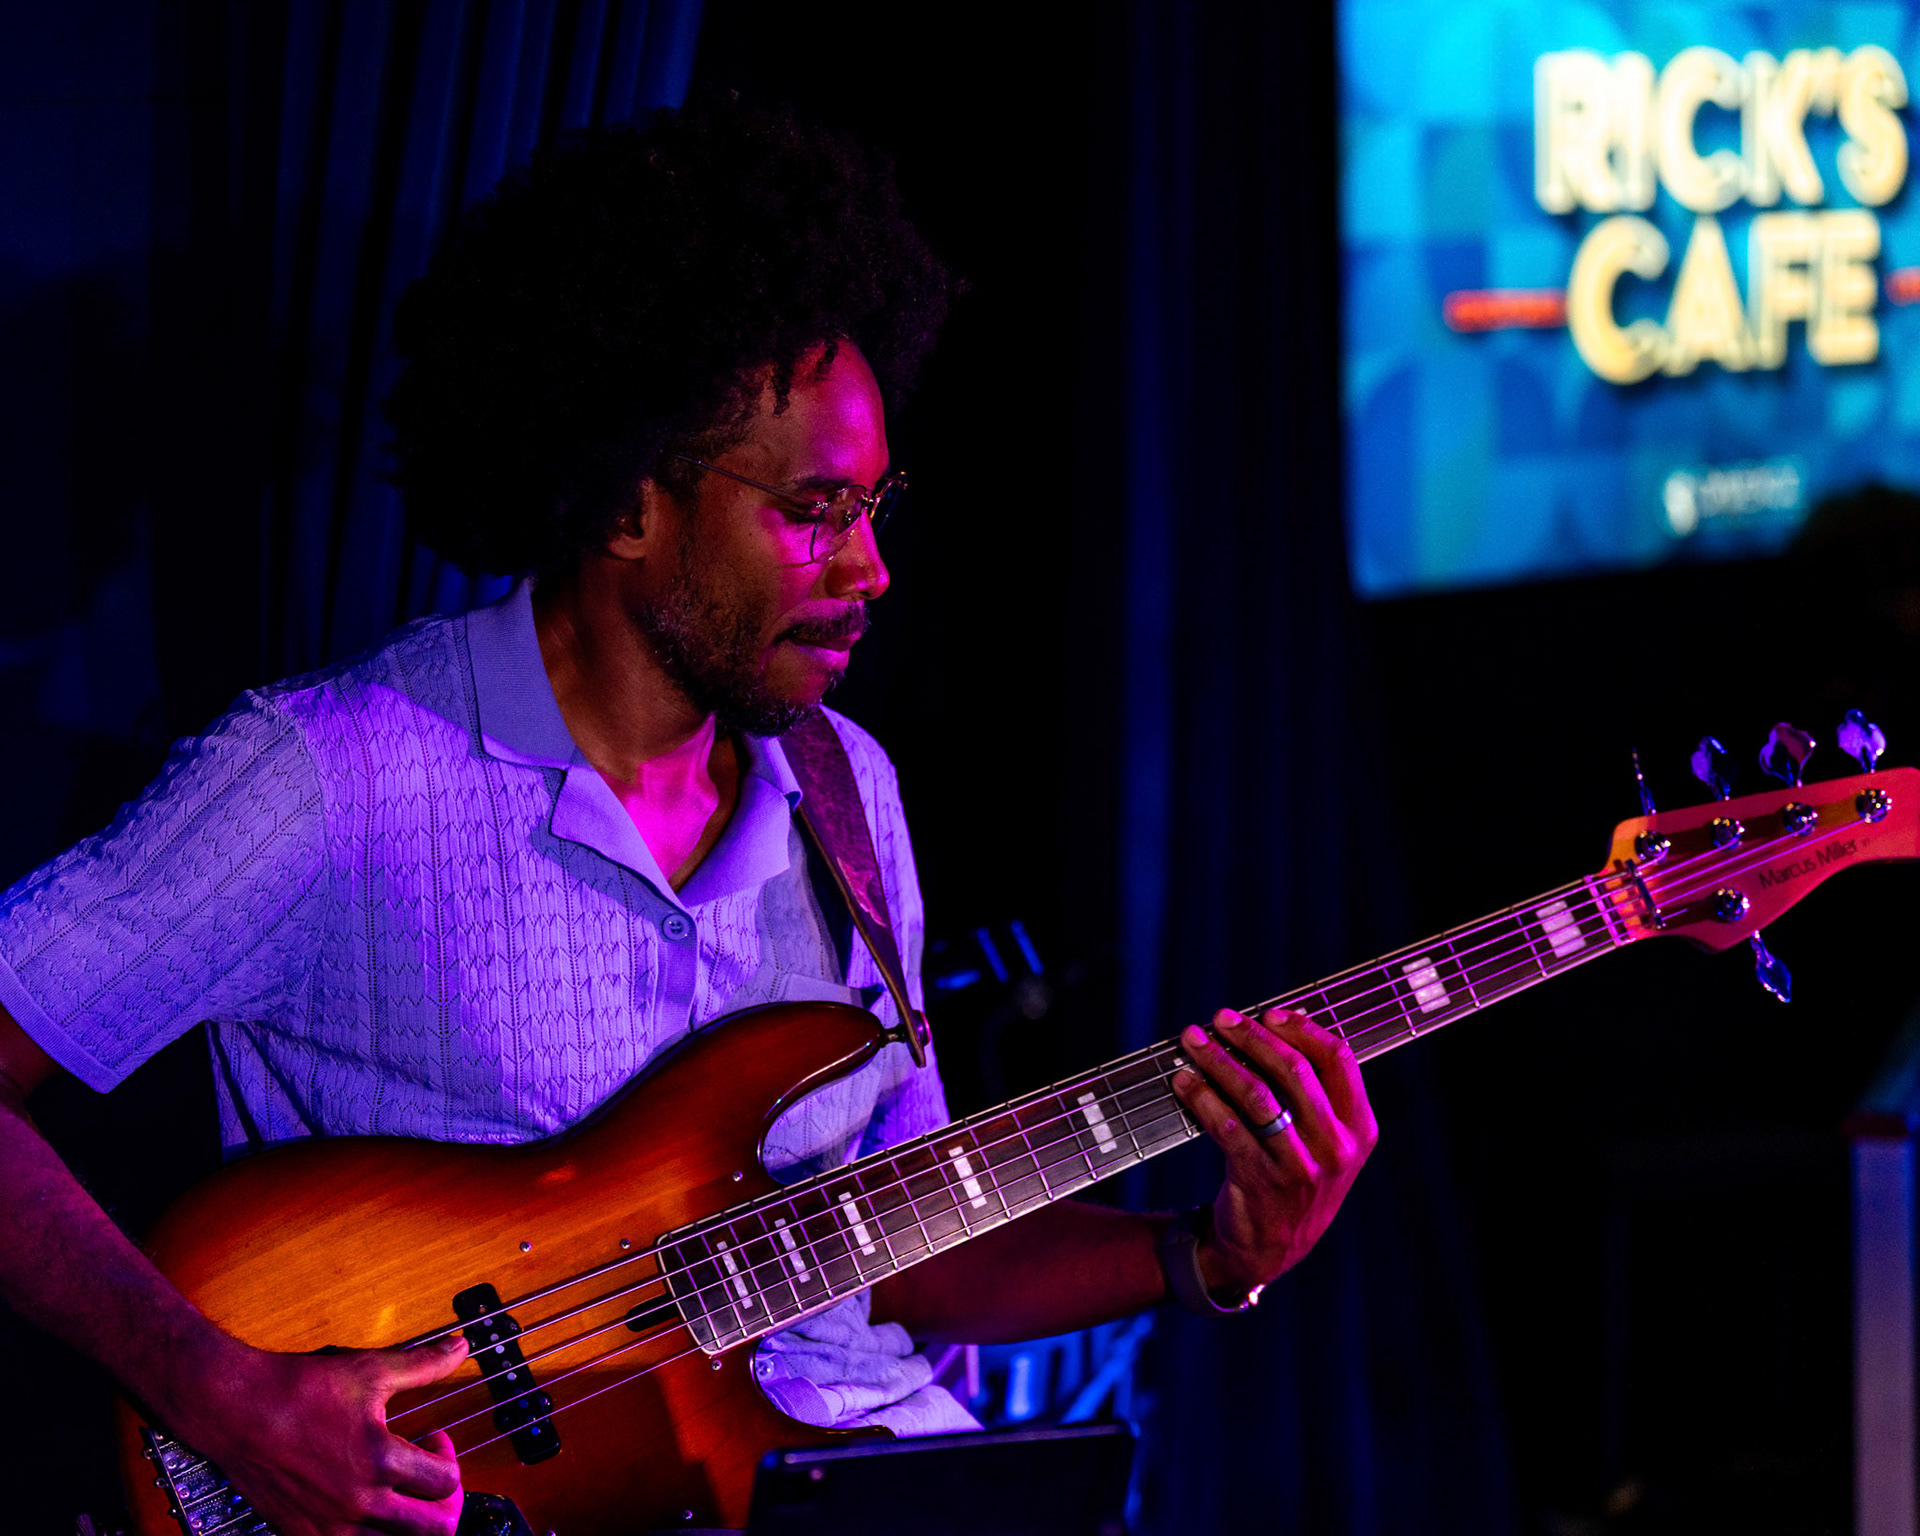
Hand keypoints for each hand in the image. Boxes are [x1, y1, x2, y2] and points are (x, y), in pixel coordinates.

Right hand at [176, 1332, 469, 1535]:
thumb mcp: (370, 1370)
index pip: (446, 1482)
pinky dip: (370, 1534)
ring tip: (398, 1491)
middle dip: (442, 1502)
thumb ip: (423, 1364)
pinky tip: (363, 1502)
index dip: (449, 1456)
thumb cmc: (298, 1390)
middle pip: (433, 1529)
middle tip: (428, 1477)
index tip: (432, 1439)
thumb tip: (460, 1348)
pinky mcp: (303, 1535)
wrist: (235, 1409)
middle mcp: (357, 1504)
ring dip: (408, 1522)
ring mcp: (329, 1527)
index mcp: (378, 1462)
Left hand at [1170, 1007, 1377, 1296]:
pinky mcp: (1262, 1180)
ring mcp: (1301, 1166)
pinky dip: (1201, 1097)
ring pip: (1256, 1094)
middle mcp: (1337, 1147)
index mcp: (1360, 1128)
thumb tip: (1282, 1023)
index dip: (1301, 1028)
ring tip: (1192, 1041)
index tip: (1269, 1013)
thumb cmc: (1295, 1175)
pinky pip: (1227, 1126)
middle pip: (1294, 1070)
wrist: (1272, 1247)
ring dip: (1218, 1060)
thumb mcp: (1324, 1141)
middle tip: (1221, 1018)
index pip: (1338, 1059)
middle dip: (1252, 1036)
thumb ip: (1313, 1091)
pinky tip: (1183, 1081)